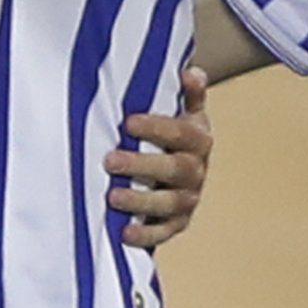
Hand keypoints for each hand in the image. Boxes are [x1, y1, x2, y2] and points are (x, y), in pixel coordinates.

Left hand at [109, 68, 211, 248]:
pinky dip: (145, 235)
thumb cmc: (174, 137)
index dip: (156, 127)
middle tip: (110, 160)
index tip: (129, 122)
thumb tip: (192, 72)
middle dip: (142, 165)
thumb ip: (189, 94)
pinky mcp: (176, 223)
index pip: (180, 133)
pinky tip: (124, 233)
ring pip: (168, 203)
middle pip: (174, 169)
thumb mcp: (184, 112)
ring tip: (112, 197)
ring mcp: (187, 200)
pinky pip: (163, 233)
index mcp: (198, 140)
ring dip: (141, 201)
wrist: (183, 169)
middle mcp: (196, 171)